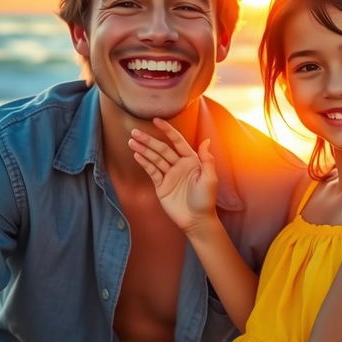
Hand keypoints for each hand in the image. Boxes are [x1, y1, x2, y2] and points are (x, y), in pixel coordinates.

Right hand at [129, 118, 217, 232]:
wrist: (196, 220)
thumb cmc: (206, 199)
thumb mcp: (209, 178)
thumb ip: (207, 159)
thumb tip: (206, 140)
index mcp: (191, 160)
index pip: (177, 141)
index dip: (167, 130)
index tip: (156, 120)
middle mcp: (179, 165)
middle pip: (162, 149)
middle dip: (149, 140)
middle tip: (135, 131)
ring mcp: (169, 175)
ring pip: (154, 158)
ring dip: (143, 149)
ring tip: (132, 141)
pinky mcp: (161, 185)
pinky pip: (152, 171)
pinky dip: (144, 162)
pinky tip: (136, 154)